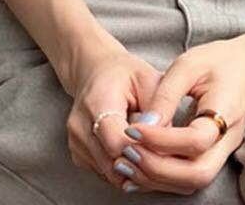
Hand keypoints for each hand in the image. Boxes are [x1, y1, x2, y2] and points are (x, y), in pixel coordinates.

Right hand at [63, 33, 162, 191]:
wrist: (96, 72)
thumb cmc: (126, 74)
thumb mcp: (148, 79)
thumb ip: (159, 108)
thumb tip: (168, 140)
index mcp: (97, 101)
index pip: (116, 142)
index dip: (142, 151)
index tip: (164, 149)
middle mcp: (80, 125)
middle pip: (112, 162)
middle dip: (142, 164)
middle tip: (167, 159)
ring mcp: (76, 142)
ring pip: (109, 172)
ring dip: (134, 170)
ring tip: (153, 154)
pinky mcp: (79, 154)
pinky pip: (104, 173)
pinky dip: (123, 170)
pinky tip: (138, 154)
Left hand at [110, 30, 244, 194]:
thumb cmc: (218, 59)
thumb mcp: (188, 65)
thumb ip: (166, 95)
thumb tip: (144, 125)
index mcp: (226, 111)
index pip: (195, 140)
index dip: (161, 140)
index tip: (132, 130)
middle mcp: (228, 138)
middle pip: (197, 175)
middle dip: (158, 170)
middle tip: (127, 153)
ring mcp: (224, 150)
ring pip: (193, 181)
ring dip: (158, 178)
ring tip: (125, 162)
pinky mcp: (214, 153)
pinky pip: (189, 176)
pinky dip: (163, 177)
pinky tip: (139, 166)